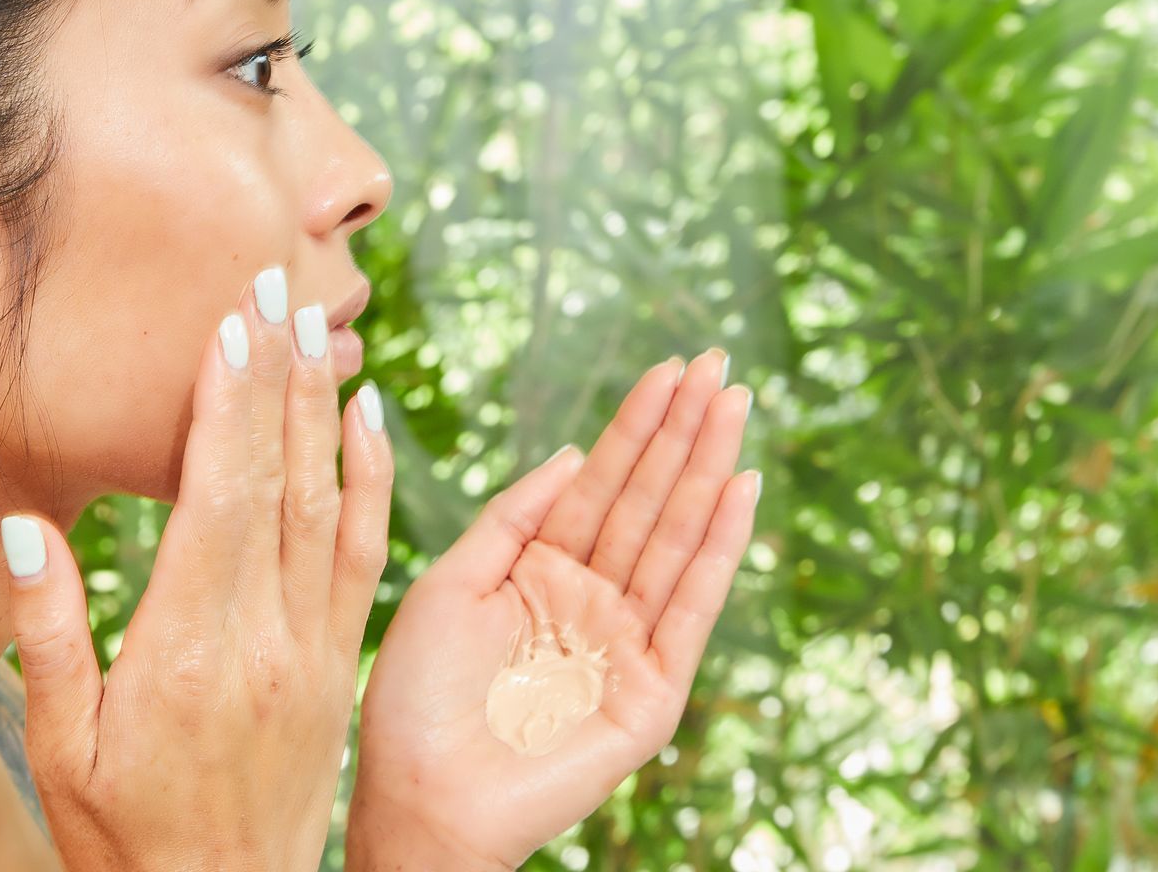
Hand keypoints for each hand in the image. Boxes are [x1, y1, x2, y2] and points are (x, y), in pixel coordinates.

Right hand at [1, 265, 394, 871]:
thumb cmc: (126, 836)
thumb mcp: (64, 750)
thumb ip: (48, 636)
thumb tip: (27, 527)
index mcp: (189, 650)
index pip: (217, 497)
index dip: (227, 402)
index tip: (231, 319)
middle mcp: (266, 637)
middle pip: (278, 479)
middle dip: (278, 373)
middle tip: (278, 281)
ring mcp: (315, 648)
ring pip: (328, 503)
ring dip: (324, 408)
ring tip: (321, 324)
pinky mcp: (341, 662)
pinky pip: (364, 553)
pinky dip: (371, 478)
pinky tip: (368, 419)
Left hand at [348, 349, 757, 870]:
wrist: (418, 793)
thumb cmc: (416, 696)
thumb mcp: (450, 581)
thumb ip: (512, 518)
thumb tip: (572, 453)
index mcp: (538, 570)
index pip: (598, 482)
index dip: (634, 426)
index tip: (671, 367)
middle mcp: (590, 599)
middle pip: (646, 499)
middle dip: (682, 432)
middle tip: (721, 365)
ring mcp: (625, 644)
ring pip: (674, 539)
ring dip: (708, 472)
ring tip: (737, 407)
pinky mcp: (650, 692)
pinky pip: (690, 609)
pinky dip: (719, 551)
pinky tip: (741, 493)